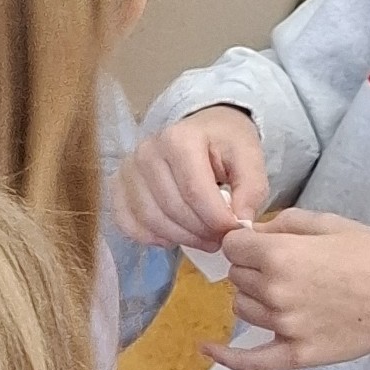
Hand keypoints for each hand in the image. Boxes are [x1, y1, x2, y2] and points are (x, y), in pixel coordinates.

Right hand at [114, 106, 269, 251]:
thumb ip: (251, 189)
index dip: (216, 219)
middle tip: (220, 238)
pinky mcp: (117, 187)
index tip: (234, 230)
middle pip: (172, 208)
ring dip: (180, 238)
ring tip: (202, 239)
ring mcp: (127, 170)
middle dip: (200, 232)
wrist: (200, 131)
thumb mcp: (249, 157)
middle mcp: (146, 152)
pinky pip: (128, 223)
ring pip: (151, 220)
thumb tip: (240, 223)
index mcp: (179, 139)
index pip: (194, 191)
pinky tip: (173, 236)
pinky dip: (152, 238)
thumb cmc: (224, 144)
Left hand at [203, 211, 369, 369]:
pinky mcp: (294, 354)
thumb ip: (284, 223)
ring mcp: (282, 325)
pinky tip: (207, 348)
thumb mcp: (331, 223)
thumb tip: (251, 231)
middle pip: (236, 276)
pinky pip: (248, 360)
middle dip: (253, 268)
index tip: (262, 243)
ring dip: (255, 298)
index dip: (245, 242)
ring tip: (292, 293)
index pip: (231, 246)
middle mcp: (273, 291)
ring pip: (242, 307)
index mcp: (278, 255)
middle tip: (292, 268)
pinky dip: (225, 356)